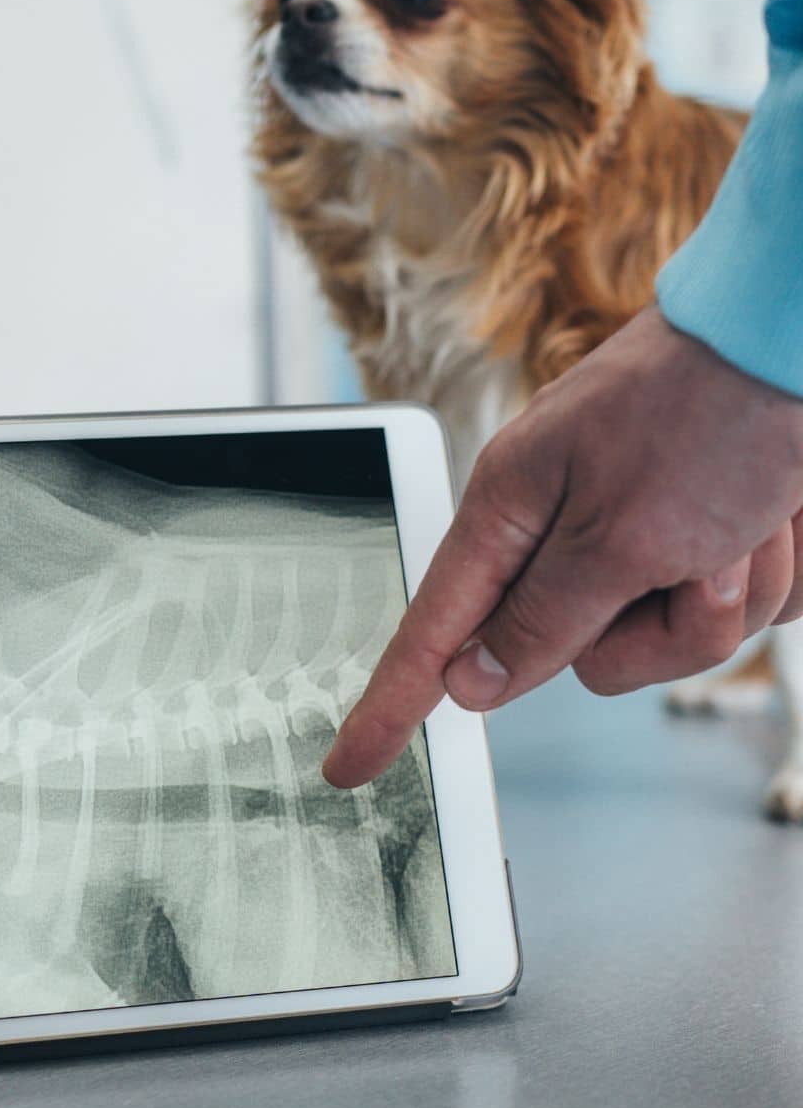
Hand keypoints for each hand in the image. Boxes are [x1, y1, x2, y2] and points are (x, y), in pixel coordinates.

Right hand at [323, 306, 802, 788]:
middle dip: (658, 631)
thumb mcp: (618, 536)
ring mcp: (635, 535)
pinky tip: (776, 520)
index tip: (349, 767)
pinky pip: (720, 613)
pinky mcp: (698, 540)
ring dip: (726, 597)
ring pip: (662, 642)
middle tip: (695, 561)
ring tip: (748, 525)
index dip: (390, 706)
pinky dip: (764, 578)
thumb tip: (468, 683)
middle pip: (579, 656)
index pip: (433, 633)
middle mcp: (565, 528)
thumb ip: (539, 622)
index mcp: (513, 511)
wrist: (798, 340)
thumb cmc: (708, 414)